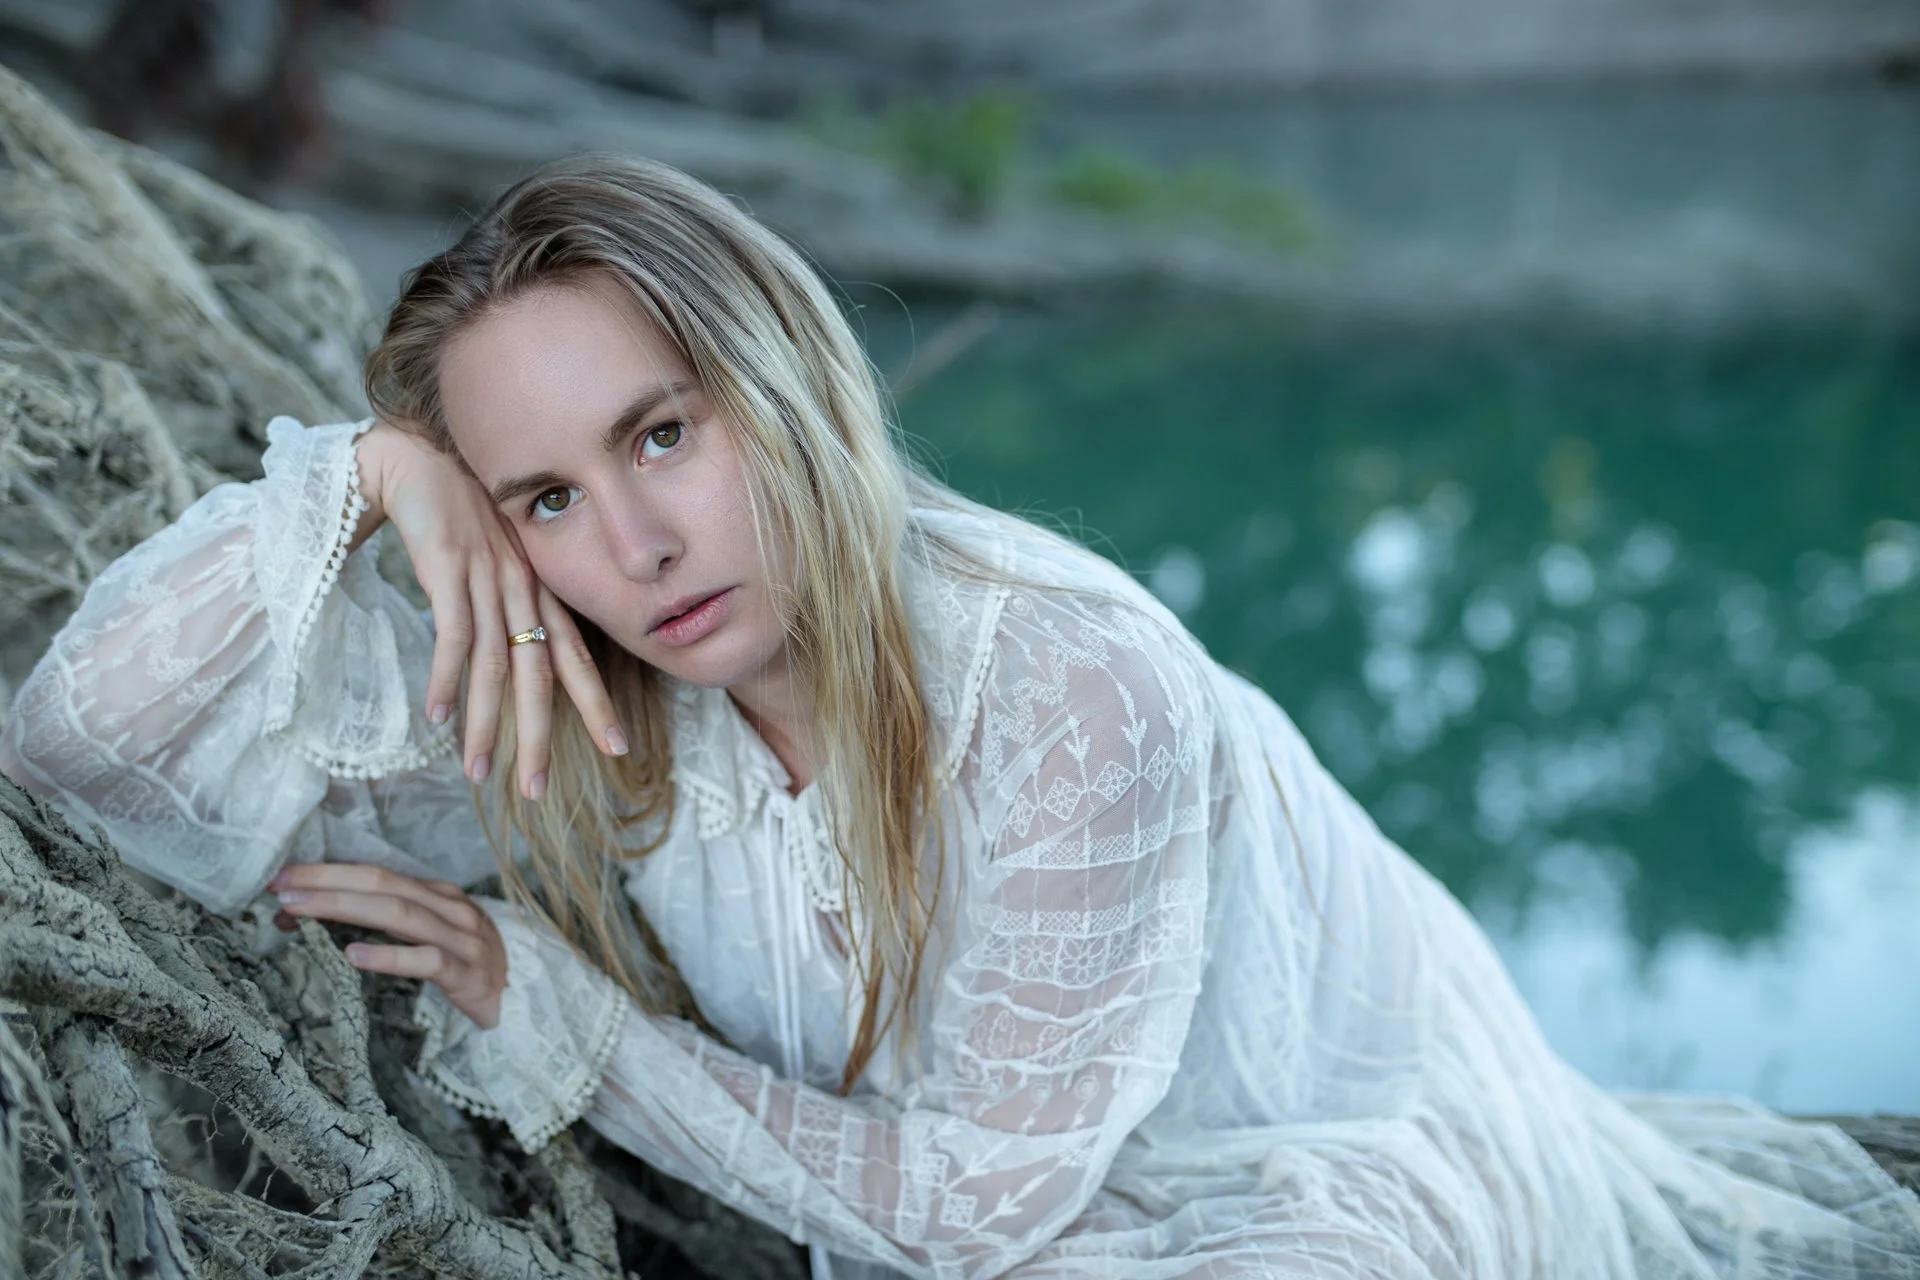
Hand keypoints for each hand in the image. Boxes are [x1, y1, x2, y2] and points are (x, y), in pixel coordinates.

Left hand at [271, 863, 507, 1028]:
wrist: (526, 999)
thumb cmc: (469, 966)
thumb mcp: (432, 936)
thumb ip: (387, 923)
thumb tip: (319, 912)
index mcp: (438, 895)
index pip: (378, 874)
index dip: (330, 872)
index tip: (284, 876)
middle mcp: (450, 909)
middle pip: (383, 884)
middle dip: (327, 881)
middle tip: (281, 886)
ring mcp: (462, 939)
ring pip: (399, 914)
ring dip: (343, 907)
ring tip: (299, 910)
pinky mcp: (468, 974)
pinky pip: (426, 961)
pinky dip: (389, 956)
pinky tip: (355, 955)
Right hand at [354, 422, 626, 797]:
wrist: (418, 459)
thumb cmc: (460, 515)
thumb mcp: (499, 562)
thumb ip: (513, 605)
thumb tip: (518, 660)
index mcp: (539, 589)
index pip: (575, 656)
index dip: (596, 703)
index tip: (618, 749)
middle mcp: (523, 588)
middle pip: (540, 674)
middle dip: (541, 735)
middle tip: (537, 790)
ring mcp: (488, 578)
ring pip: (494, 665)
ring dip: (484, 723)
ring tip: (478, 772)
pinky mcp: (448, 567)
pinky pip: (451, 633)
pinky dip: (443, 676)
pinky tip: (437, 714)